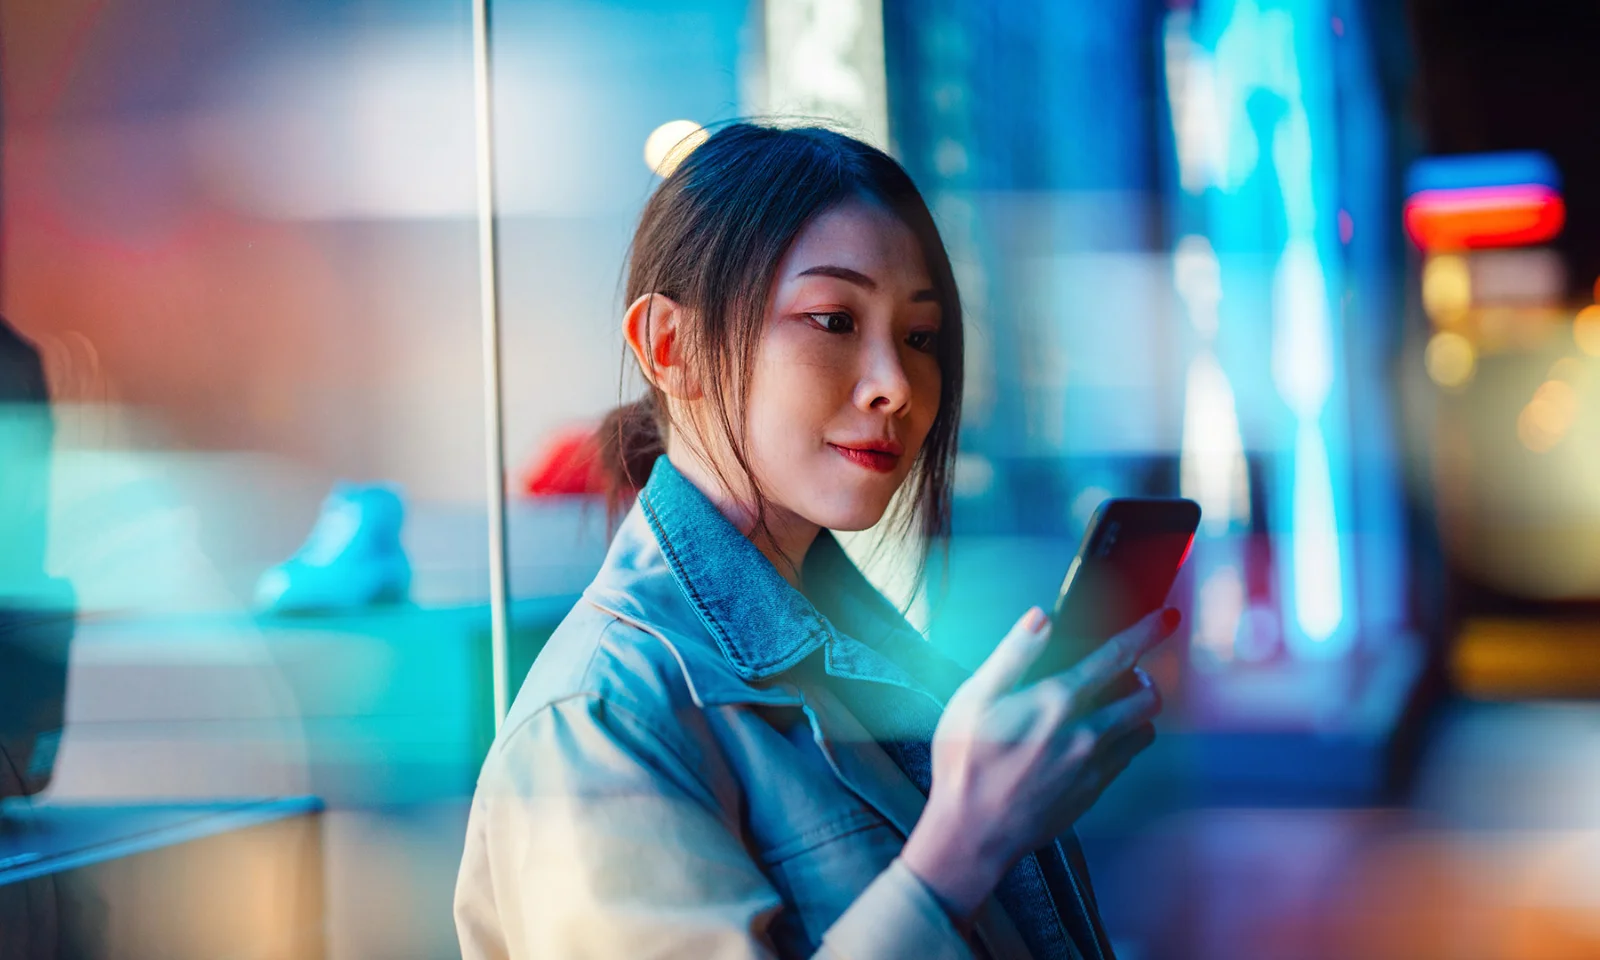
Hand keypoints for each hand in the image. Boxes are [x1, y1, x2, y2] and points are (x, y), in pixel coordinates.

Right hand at [900, 605, 1179, 920]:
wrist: (973, 832)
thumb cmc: (965, 762)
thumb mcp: (974, 698)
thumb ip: (1013, 653)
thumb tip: (1040, 616)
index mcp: (1057, 701)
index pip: (1117, 657)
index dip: (1147, 632)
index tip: (1169, 616)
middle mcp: (1087, 732)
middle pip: (1146, 695)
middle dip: (1143, 675)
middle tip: (1122, 670)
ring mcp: (1094, 766)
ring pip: (1144, 729)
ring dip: (1137, 709)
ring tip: (1111, 704)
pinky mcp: (1093, 791)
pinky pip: (1126, 758)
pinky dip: (1122, 740)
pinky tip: (1093, 739)